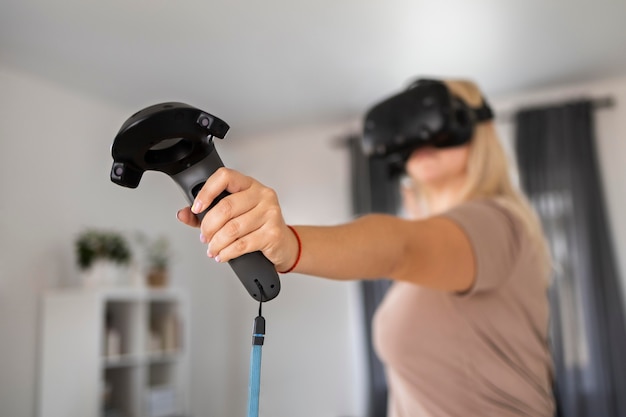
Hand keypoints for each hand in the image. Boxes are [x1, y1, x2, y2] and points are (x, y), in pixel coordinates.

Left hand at [176, 168, 297, 270]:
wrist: (283, 244)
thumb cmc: (257, 226)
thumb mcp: (233, 215)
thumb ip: (205, 214)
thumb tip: (183, 214)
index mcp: (249, 184)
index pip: (225, 177)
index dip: (206, 191)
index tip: (196, 207)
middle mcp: (262, 195)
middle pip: (225, 207)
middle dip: (208, 226)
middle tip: (205, 237)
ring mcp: (270, 213)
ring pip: (232, 229)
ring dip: (216, 243)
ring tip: (213, 248)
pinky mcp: (273, 233)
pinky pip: (242, 244)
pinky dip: (227, 253)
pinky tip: (223, 254)